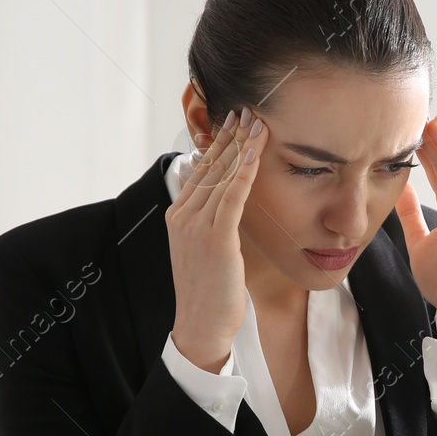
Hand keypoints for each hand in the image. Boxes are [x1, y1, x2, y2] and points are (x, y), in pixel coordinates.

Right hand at [166, 106, 268, 371]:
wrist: (201, 326)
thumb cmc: (211, 292)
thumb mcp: (207, 249)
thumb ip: (213, 220)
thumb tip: (224, 197)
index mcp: (179, 215)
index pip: (201, 170)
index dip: (219, 144)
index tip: (234, 122)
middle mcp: (183, 215)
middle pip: (210, 166)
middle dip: (230, 136)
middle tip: (247, 109)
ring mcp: (196, 225)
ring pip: (221, 175)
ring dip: (241, 146)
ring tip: (257, 121)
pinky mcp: (215, 238)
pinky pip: (232, 196)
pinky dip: (245, 171)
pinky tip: (256, 152)